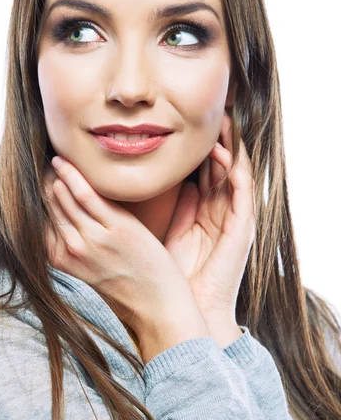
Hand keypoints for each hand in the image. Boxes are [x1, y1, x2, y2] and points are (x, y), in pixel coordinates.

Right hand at [42, 158, 200, 339]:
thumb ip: (77, 247)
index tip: (40, 180)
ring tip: (58, 159)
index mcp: (63, 261)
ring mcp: (93, 239)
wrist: (158, 310)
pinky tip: (65, 162)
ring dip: (57, 175)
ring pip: (63, 197)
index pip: (39, 221)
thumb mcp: (92, 271)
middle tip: (47, 163)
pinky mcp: (116, 229)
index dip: (37, 199)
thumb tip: (71, 222)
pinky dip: (73, 176)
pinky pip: (86, 195)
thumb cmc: (129, 290)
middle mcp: (72, 250)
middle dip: (45, 183)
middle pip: (48, 206)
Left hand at [164, 109, 255, 325]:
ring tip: (221, 121)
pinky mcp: (243, 226)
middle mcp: (224, 211)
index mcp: (207, 211)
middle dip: (217, 140)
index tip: (187, 126)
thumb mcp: (175, 230)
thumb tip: (175, 180)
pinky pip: (242, 190)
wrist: (187, 306)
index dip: (199, 149)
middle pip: (222, 167)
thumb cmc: (177, 273)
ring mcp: (235, 217)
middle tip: (210, 112)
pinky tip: (221, 151)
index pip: (206, 172)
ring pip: (235, 172)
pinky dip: (233, 169)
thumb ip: (179, 205)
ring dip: (230, 147)